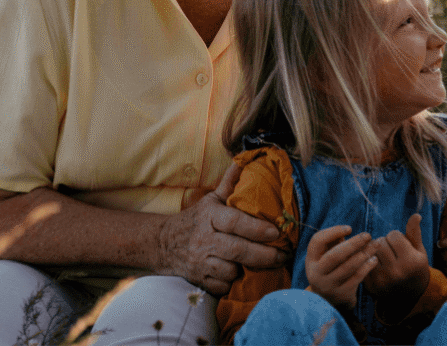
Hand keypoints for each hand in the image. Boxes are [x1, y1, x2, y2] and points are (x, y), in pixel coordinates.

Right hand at [157, 163, 285, 294]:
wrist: (164, 243)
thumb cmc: (196, 219)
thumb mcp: (212, 199)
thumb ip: (230, 183)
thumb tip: (245, 160)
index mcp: (210, 216)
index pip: (234, 222)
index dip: (256, 228)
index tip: (276, 232)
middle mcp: (204, 239)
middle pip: (237, 250)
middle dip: (264, 255)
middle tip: (282, 255)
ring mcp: (200, 261)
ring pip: (231, 270)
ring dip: (247, 269)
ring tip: (262, 263)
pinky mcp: (198, 279)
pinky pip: (222, 286)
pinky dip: (232, 283)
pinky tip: (240, 274)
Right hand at [305, 225, 377, 310]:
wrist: (329, 300)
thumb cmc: (330, 269)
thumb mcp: (325, 256)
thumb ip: (333, 242)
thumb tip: (347, 231)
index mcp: (311, 260)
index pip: (317, 241)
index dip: (333, 232)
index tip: (350, 228)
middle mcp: (317, 274)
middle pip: (335, 256)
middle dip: (353, 243)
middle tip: (367, 235)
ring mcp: (329, 286)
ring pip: (348, 267)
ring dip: (364, 253)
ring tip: (375, 244)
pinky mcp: (342, 294)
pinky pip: (356, 277)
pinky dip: (367, 267)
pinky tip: (374, 259)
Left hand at [364, 213, 430, 316]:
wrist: (410, 295)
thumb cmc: (416, 267)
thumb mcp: (419, 250)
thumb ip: (415, 232)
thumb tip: (416, 215)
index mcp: (411, 261)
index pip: (393, 235)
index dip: (396, 237)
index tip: (400, 244)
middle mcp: (396, 271)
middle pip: (380, 242)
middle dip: (384, 242)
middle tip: (390, 250)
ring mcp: (382, 280)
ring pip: (370, 252)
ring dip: (374, 250)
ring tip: (383, 256)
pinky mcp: (371, 285)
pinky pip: (363, 263)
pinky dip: (367, 260)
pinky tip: (376, 264)